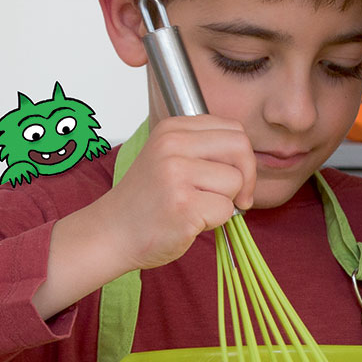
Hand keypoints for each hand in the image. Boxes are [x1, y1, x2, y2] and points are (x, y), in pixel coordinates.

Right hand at [101, 114, 256, 271]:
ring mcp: (176, 174)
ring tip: (197, 208)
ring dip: (226, 202)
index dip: (243, 157)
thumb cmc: (148, 200)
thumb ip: (205, 149)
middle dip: (247, 176)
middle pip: (240, 147)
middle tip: (237, 197)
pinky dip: (216, 221)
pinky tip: (190, 221)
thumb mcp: (170, 158)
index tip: (235, 176)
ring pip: (236, 181)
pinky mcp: (183, 205)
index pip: (233, 129)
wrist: (112, 233)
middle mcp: (172, 145)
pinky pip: (226, 210)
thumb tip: (248, 159)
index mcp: (172, 129)